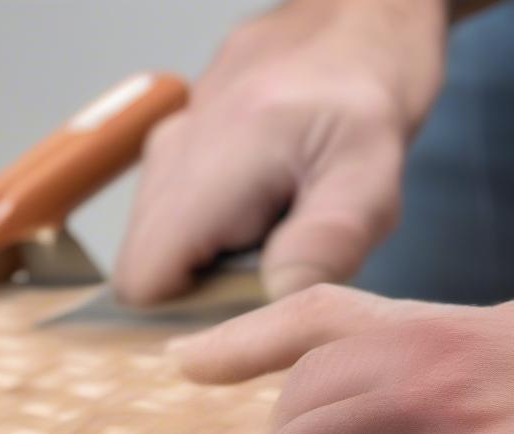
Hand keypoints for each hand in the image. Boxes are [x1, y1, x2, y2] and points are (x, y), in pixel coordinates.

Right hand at [116, 0, 446, 304]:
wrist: (360, 16)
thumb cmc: (370, 100)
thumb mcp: (370, 176)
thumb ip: (326, 240)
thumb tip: (273, 303)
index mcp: (209, 166)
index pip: (142, 282)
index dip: (181, 322)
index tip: (238, 324)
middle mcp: (170, 154)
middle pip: (148, 269)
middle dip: (201, 296)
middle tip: (273, 278)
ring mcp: (168, 144)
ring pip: (161, 245)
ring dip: (211, 266)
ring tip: (275, 239)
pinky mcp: (178, 143)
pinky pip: (176, 216)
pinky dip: (213, 236)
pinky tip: (266, 215)